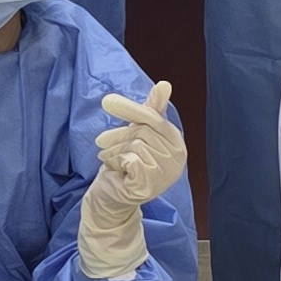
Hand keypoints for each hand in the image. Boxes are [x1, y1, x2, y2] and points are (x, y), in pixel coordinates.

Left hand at [89, 80, 184, 209]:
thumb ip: (151, 110)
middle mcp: (177, 160)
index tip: (107, 101)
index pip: (154, 118)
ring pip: (136, 145)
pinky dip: (117, 162)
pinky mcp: (151, 184)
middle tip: (103, 142)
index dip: (130, 109)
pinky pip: (131, 159)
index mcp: (177, 144)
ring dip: (115, 150)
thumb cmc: (126, 164)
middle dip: (119, 135)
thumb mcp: (138, 134)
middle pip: (143, 131)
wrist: (113, 197)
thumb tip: (165, 84)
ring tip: (110, 158)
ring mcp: (166, 174)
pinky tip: (116, 170)